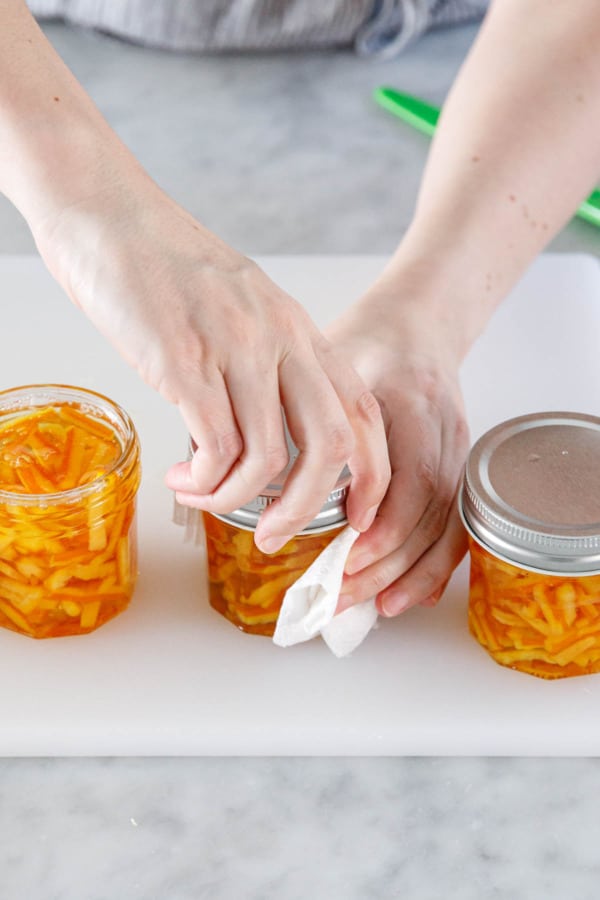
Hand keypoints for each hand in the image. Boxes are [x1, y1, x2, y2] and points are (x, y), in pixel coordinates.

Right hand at [34, 178, 389, 548]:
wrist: (110, 216)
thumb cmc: (169, 266)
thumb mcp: (243, 307)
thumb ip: (267, 361)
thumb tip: (269, 435)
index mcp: (299, 329)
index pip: (363, 411)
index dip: (371, 473)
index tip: (354, 514)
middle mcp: (279, 339)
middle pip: (332, 445)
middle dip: (311, 508)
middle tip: (278, 536)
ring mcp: (235, 350)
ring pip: (269, 458)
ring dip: (240, 501)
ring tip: (206, 500)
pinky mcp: (185, 363)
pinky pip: (216, 449)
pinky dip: (205, 482)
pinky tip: (183, 479)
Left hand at [326, 289, 469, 616]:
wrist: (418, 325)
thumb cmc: (368, 344)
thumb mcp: (328, 363)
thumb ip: (294, 411)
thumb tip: (226, 463)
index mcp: (410, 402)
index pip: (411, 476)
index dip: (383, 526)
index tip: (347, 559)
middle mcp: (444, 430)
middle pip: (430, 512)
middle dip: (387, 563)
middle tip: (342, 596)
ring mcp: (459, 450)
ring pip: (447, 525)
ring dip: (411, 573)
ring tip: (373, 607)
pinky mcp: (460, 466)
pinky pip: (456, 523)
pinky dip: (436, 564)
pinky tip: (410, 594)